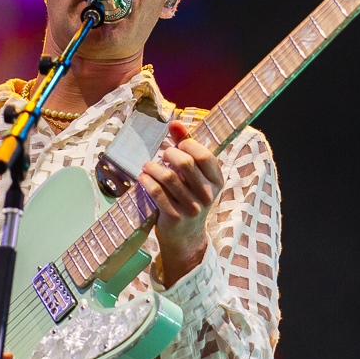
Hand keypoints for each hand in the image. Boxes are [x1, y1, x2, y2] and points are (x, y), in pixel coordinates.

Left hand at [139, 120, 223, 286]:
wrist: (186, 236)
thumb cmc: (188, 196)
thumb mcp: (194, 175)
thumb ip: (187, 147)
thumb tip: (175, 122)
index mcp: (216, 181)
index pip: (204, 155)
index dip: (188, 144)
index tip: (178, 144)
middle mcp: (206, 194)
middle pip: (184, 162)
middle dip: (169, 154)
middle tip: (163, 156)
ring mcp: (191, 207)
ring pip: (167, 176)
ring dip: (153, 167)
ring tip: (148, 166)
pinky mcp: (174, 217)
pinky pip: (156, 192)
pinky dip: (146, 181)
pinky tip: (143, 178)